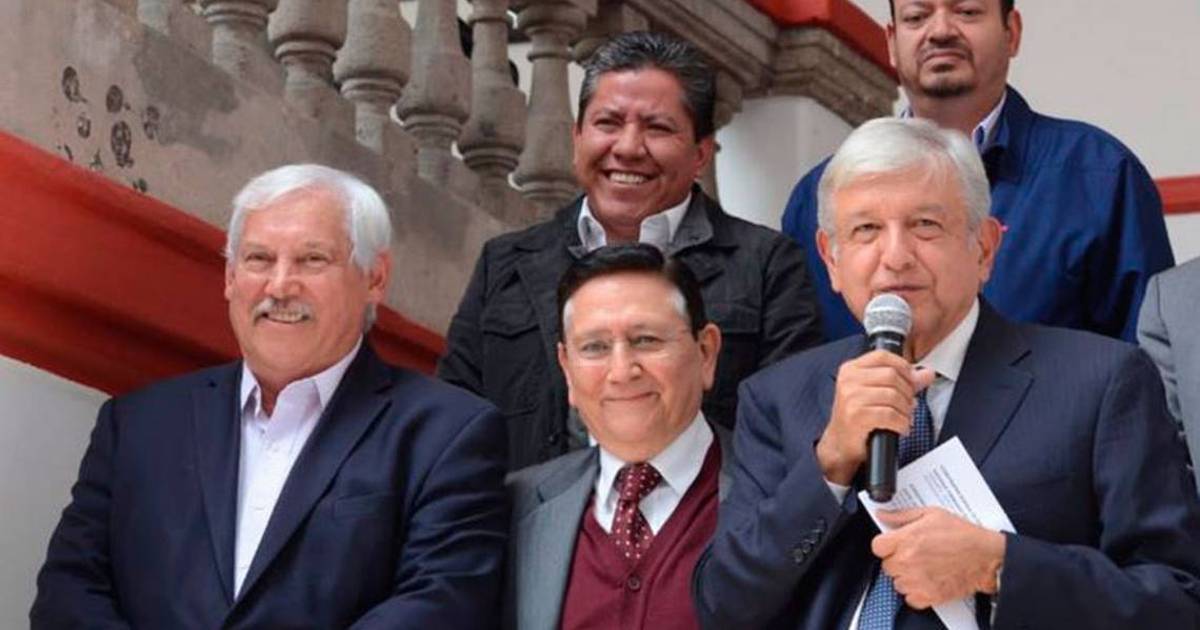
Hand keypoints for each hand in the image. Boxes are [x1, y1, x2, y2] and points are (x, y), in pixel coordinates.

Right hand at [815, 352, 934, 483]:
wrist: (840, 444)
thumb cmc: (858, 418)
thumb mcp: (877, 394)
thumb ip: (903, 381)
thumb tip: (927, 373)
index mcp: (851, 369)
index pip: (883, 356)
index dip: (903, 367)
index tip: (911, 380)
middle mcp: (848, 380)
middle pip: (891, 375)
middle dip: (907, 392)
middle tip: (908, 405)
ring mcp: (851, 398)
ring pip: (893, 395)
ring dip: (905, 410)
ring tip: (904, 417)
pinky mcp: (856, 416)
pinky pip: (890, 415)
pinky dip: (901, 423)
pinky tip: (900, 427)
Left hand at [871, 507, 1005, 608]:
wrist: (986, 557)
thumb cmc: (963, 534)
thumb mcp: (931, 514)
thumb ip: (902, 516)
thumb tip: (882, 514)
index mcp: (906, 540)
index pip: (877, 546)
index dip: (885, 544)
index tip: (894, 543)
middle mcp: (908, 562)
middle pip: (886, 565)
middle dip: (897, 559)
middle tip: (914, 554)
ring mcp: (917, 581)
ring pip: (897, 582)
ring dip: (906, 576)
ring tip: (923, 567)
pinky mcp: (928, 596)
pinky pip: (910, 598)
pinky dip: (916, 592)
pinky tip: (927, 580)